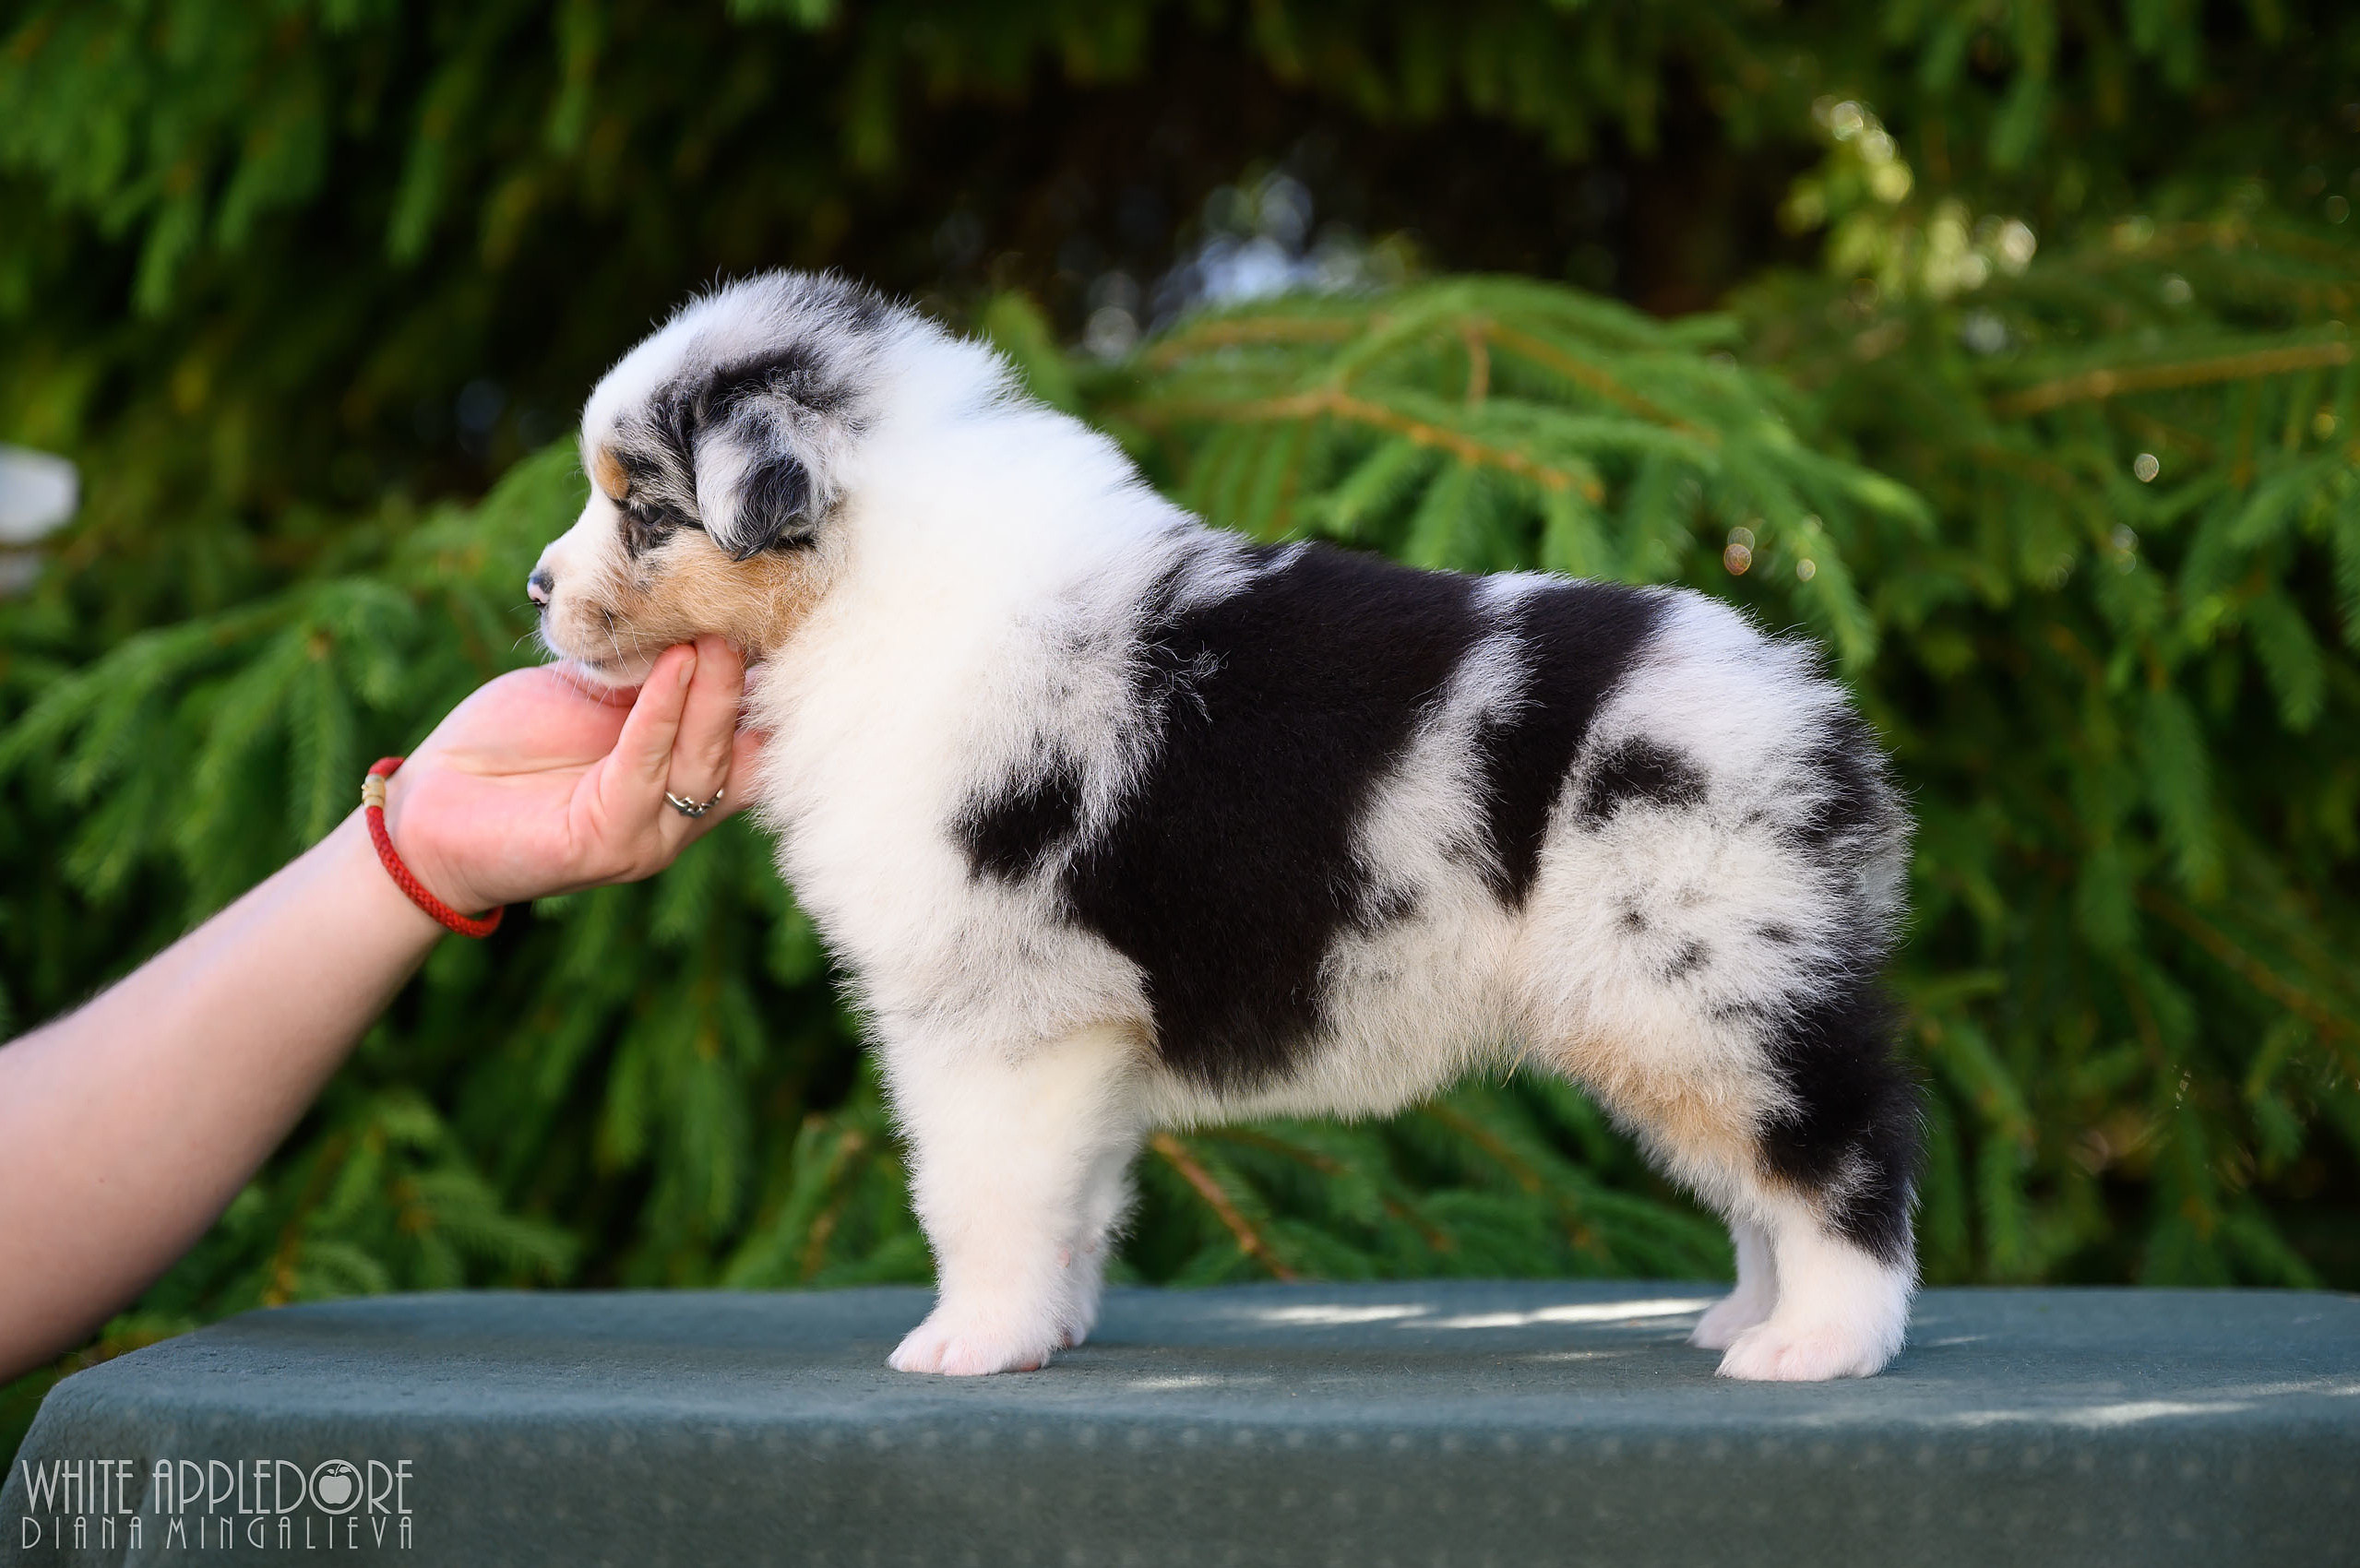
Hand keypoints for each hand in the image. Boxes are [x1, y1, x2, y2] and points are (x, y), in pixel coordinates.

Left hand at [379, 636, 760, 913]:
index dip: (773, 685)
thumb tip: (708, 615)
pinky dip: (661, 714)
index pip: (753, 737)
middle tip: (756, 618)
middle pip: (738, 748)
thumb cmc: (509, 741)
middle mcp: (679, 815)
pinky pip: (644, 772)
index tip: (784, 621)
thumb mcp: (594, 691)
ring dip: (713, 695)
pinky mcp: (607, 845)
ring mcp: (649, 837)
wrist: (430, 800)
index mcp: (682, 777)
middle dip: (747, 683)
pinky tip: (675, 665)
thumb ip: (649, 673)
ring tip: (719, 635)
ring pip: (700, 762)